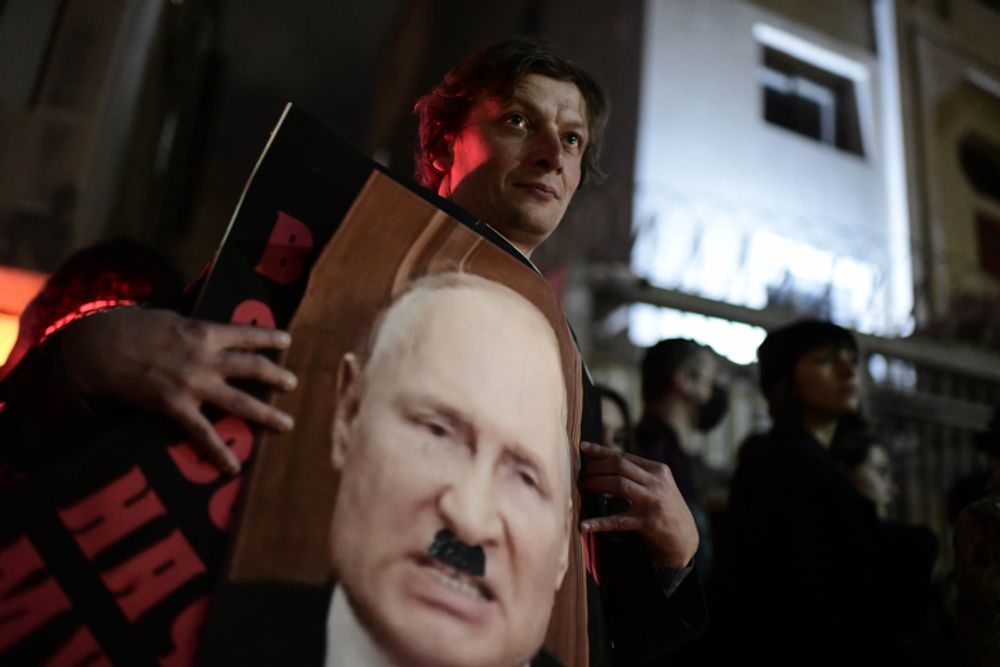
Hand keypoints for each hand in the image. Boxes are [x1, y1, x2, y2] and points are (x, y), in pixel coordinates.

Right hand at [59, 308, 297, 473]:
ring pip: (239, 402)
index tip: (288, 341)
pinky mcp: (176, 406)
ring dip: (266, 414)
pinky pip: (203, 434)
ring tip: (286, 424)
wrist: (102, 348)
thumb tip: (216, 336)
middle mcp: (206, 358)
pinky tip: (233, 468)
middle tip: (294, 384)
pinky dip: (218, 452)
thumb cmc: (135, 329)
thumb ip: (198, 331)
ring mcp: (194, 384)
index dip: (270, 337)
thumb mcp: (173, 320)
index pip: (247, 334)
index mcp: (206, 332)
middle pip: (253, 368)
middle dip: (277, 377)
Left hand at [578, 441, 697, 566]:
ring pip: (618, 485)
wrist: (685, 539)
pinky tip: (583, 525)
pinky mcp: (649, 523)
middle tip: (581, 476)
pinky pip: (617, 520)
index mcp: (658, 470)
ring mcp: (653, 502)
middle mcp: (657, 483)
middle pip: (619, 466)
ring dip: (595, 485)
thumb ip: (638, 475)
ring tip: (581, 488)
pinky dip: (598, 522)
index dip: (601, 451)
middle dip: (596, 469)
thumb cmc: (664, 510)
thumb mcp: (658, 487)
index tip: (582, 446)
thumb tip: (604, 465)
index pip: (624, 456)